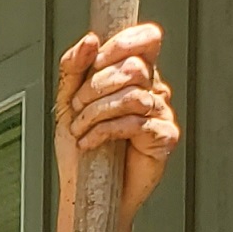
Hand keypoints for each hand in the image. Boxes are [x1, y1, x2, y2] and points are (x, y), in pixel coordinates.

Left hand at [55, 23, 179, 227]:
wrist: (84, 192)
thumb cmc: (79, 148)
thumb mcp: (67, 102)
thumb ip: (74, 68)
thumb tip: (90, 40)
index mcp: (135, 74)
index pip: (146, 40)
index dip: (122, 43)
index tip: (95, 61)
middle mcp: (153, 90)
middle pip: (134, 68)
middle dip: (95, 87)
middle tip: (77, 109)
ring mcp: (161, 113)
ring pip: (133, 95)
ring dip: (96, 112)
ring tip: (80, 130)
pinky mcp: (164, 137)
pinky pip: (137, 122)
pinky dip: (105, 131)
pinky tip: (90, 143)